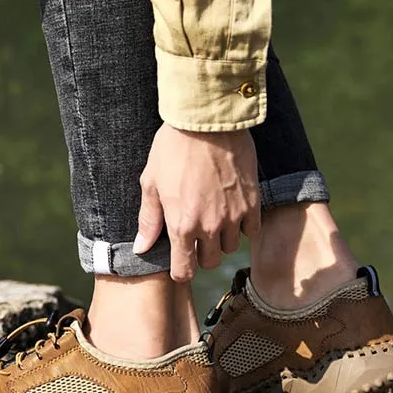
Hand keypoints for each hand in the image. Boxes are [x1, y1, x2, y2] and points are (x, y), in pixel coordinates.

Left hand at [133, 123, 260, 280]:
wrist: (207, 121)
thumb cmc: (173, 149)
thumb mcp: (151, 183)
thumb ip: (148, 220)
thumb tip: (141, 248)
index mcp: (181, 225)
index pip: (184, 271)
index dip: (181, 270)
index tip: (180, 261)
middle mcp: (209, 227)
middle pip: (210, 262)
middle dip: (201, 254)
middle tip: (196, 235)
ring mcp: (233, 216)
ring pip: (231, 247)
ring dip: (222, 239)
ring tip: (214, 217)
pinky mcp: (252, 203)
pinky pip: (251, 231)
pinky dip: (243, 227)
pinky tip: (233, 211)